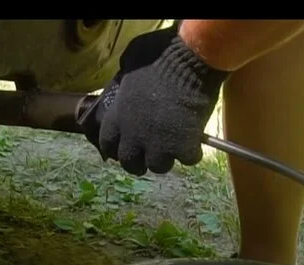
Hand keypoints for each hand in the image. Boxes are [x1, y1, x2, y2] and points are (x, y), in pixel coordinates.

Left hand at [79, 26, 229, 174]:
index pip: (107, 143)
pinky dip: (192, 153)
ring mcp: (158, 144)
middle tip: (150, 156)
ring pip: (158, 166)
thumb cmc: (158, 58)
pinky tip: (196, 142)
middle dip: (139, 162)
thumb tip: (126, 77)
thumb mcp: (130, 65)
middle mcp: (133, 135)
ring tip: (175, 148)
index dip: (116, 148)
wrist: (187, 64)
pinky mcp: (183, 147)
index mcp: (118, 116)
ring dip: (166, 159)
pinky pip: (188, 159)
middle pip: (130, 162)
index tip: (123, 147)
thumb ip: (125, 80)